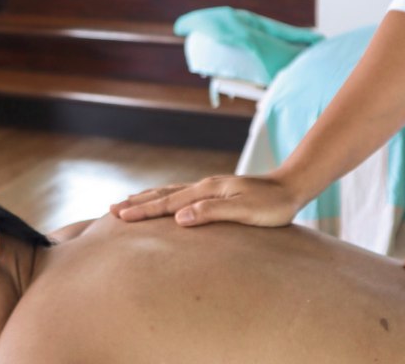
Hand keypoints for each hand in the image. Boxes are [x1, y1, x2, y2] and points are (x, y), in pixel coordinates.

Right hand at [109, 174, 304, 227]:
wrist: (292, 187)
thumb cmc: (272, 205)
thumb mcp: (244, 211)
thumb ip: (211, 212)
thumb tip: (178, 218)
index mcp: (207, 191)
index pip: (168, 203)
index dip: (143, 210)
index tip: (120, 216)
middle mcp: (203, 186)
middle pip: (162, 194)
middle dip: (136, 203)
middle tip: (112, 210)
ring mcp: (208, 187)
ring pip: (169, 192)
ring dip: (147, 197)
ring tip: (127, 201)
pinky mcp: (215, 192)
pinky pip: (181, 193)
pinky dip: (164, 196)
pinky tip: (163, 199)